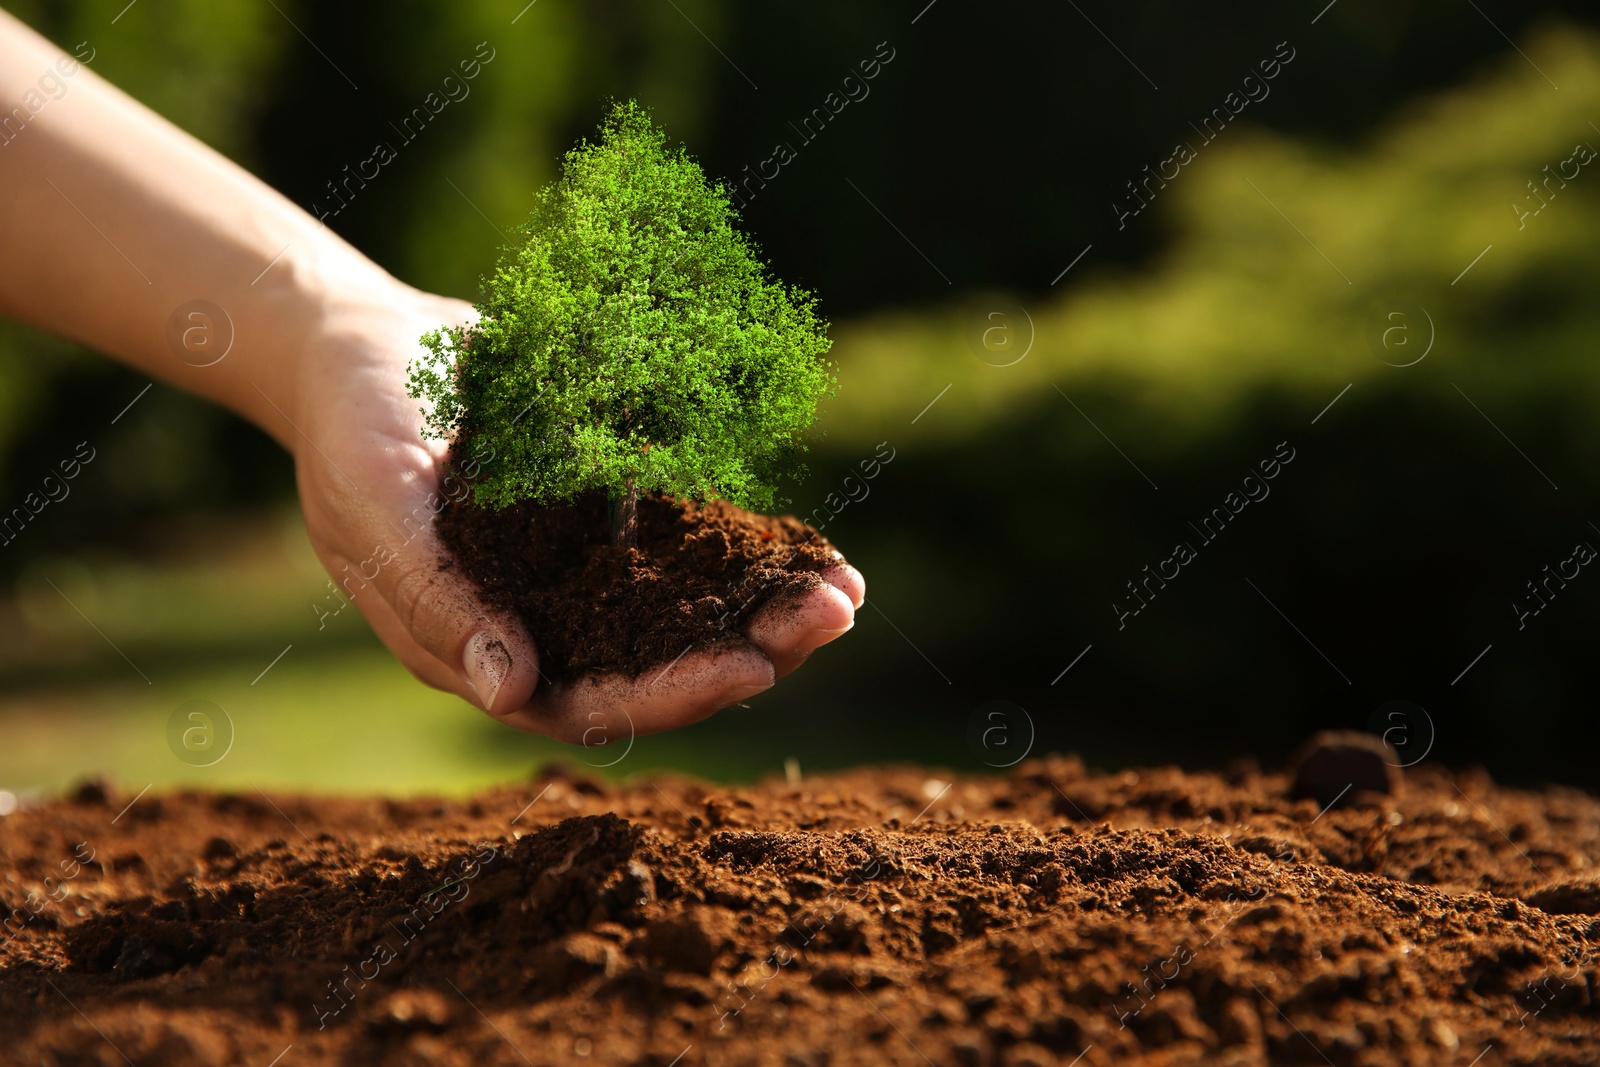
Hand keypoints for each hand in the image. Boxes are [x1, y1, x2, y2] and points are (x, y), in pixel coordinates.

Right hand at [289, 280, 863, 742]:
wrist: (370, 346)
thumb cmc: (352, 429)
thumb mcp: (377, 509)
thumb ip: (436, 600)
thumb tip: (512, 692)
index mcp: (484, 648)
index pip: (590, 700)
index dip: (672, 692)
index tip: (752, 667)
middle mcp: (546, 623)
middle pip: (660, 663)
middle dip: (751, 648)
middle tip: (832, 619)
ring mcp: (583, 572)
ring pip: (688, 612)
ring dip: (766, 607)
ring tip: (845, 589)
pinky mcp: (611, 517)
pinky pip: (689, 546)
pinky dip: (748, 550)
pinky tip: (813, 542)